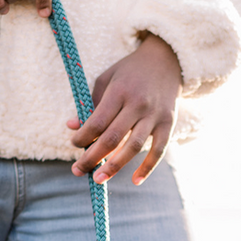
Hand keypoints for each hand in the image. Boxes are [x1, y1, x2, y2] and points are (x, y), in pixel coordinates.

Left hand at [68, 35, 182, 185]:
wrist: (166, 60)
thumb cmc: (130, 72)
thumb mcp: (107, 79)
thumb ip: (90, 103)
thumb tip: (72, 127)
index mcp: (119, 91)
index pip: (97, 122)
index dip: (82, 137)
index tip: (74, 144)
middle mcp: (138, 104)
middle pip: (112, 138)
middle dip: (92, 157)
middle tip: (78, 171)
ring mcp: (155, 115)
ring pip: (133, 147)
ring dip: (114, 166)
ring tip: (98, 179)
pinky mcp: (168, 123)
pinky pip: (159, 150)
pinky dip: (147, 167)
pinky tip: (135, 181)